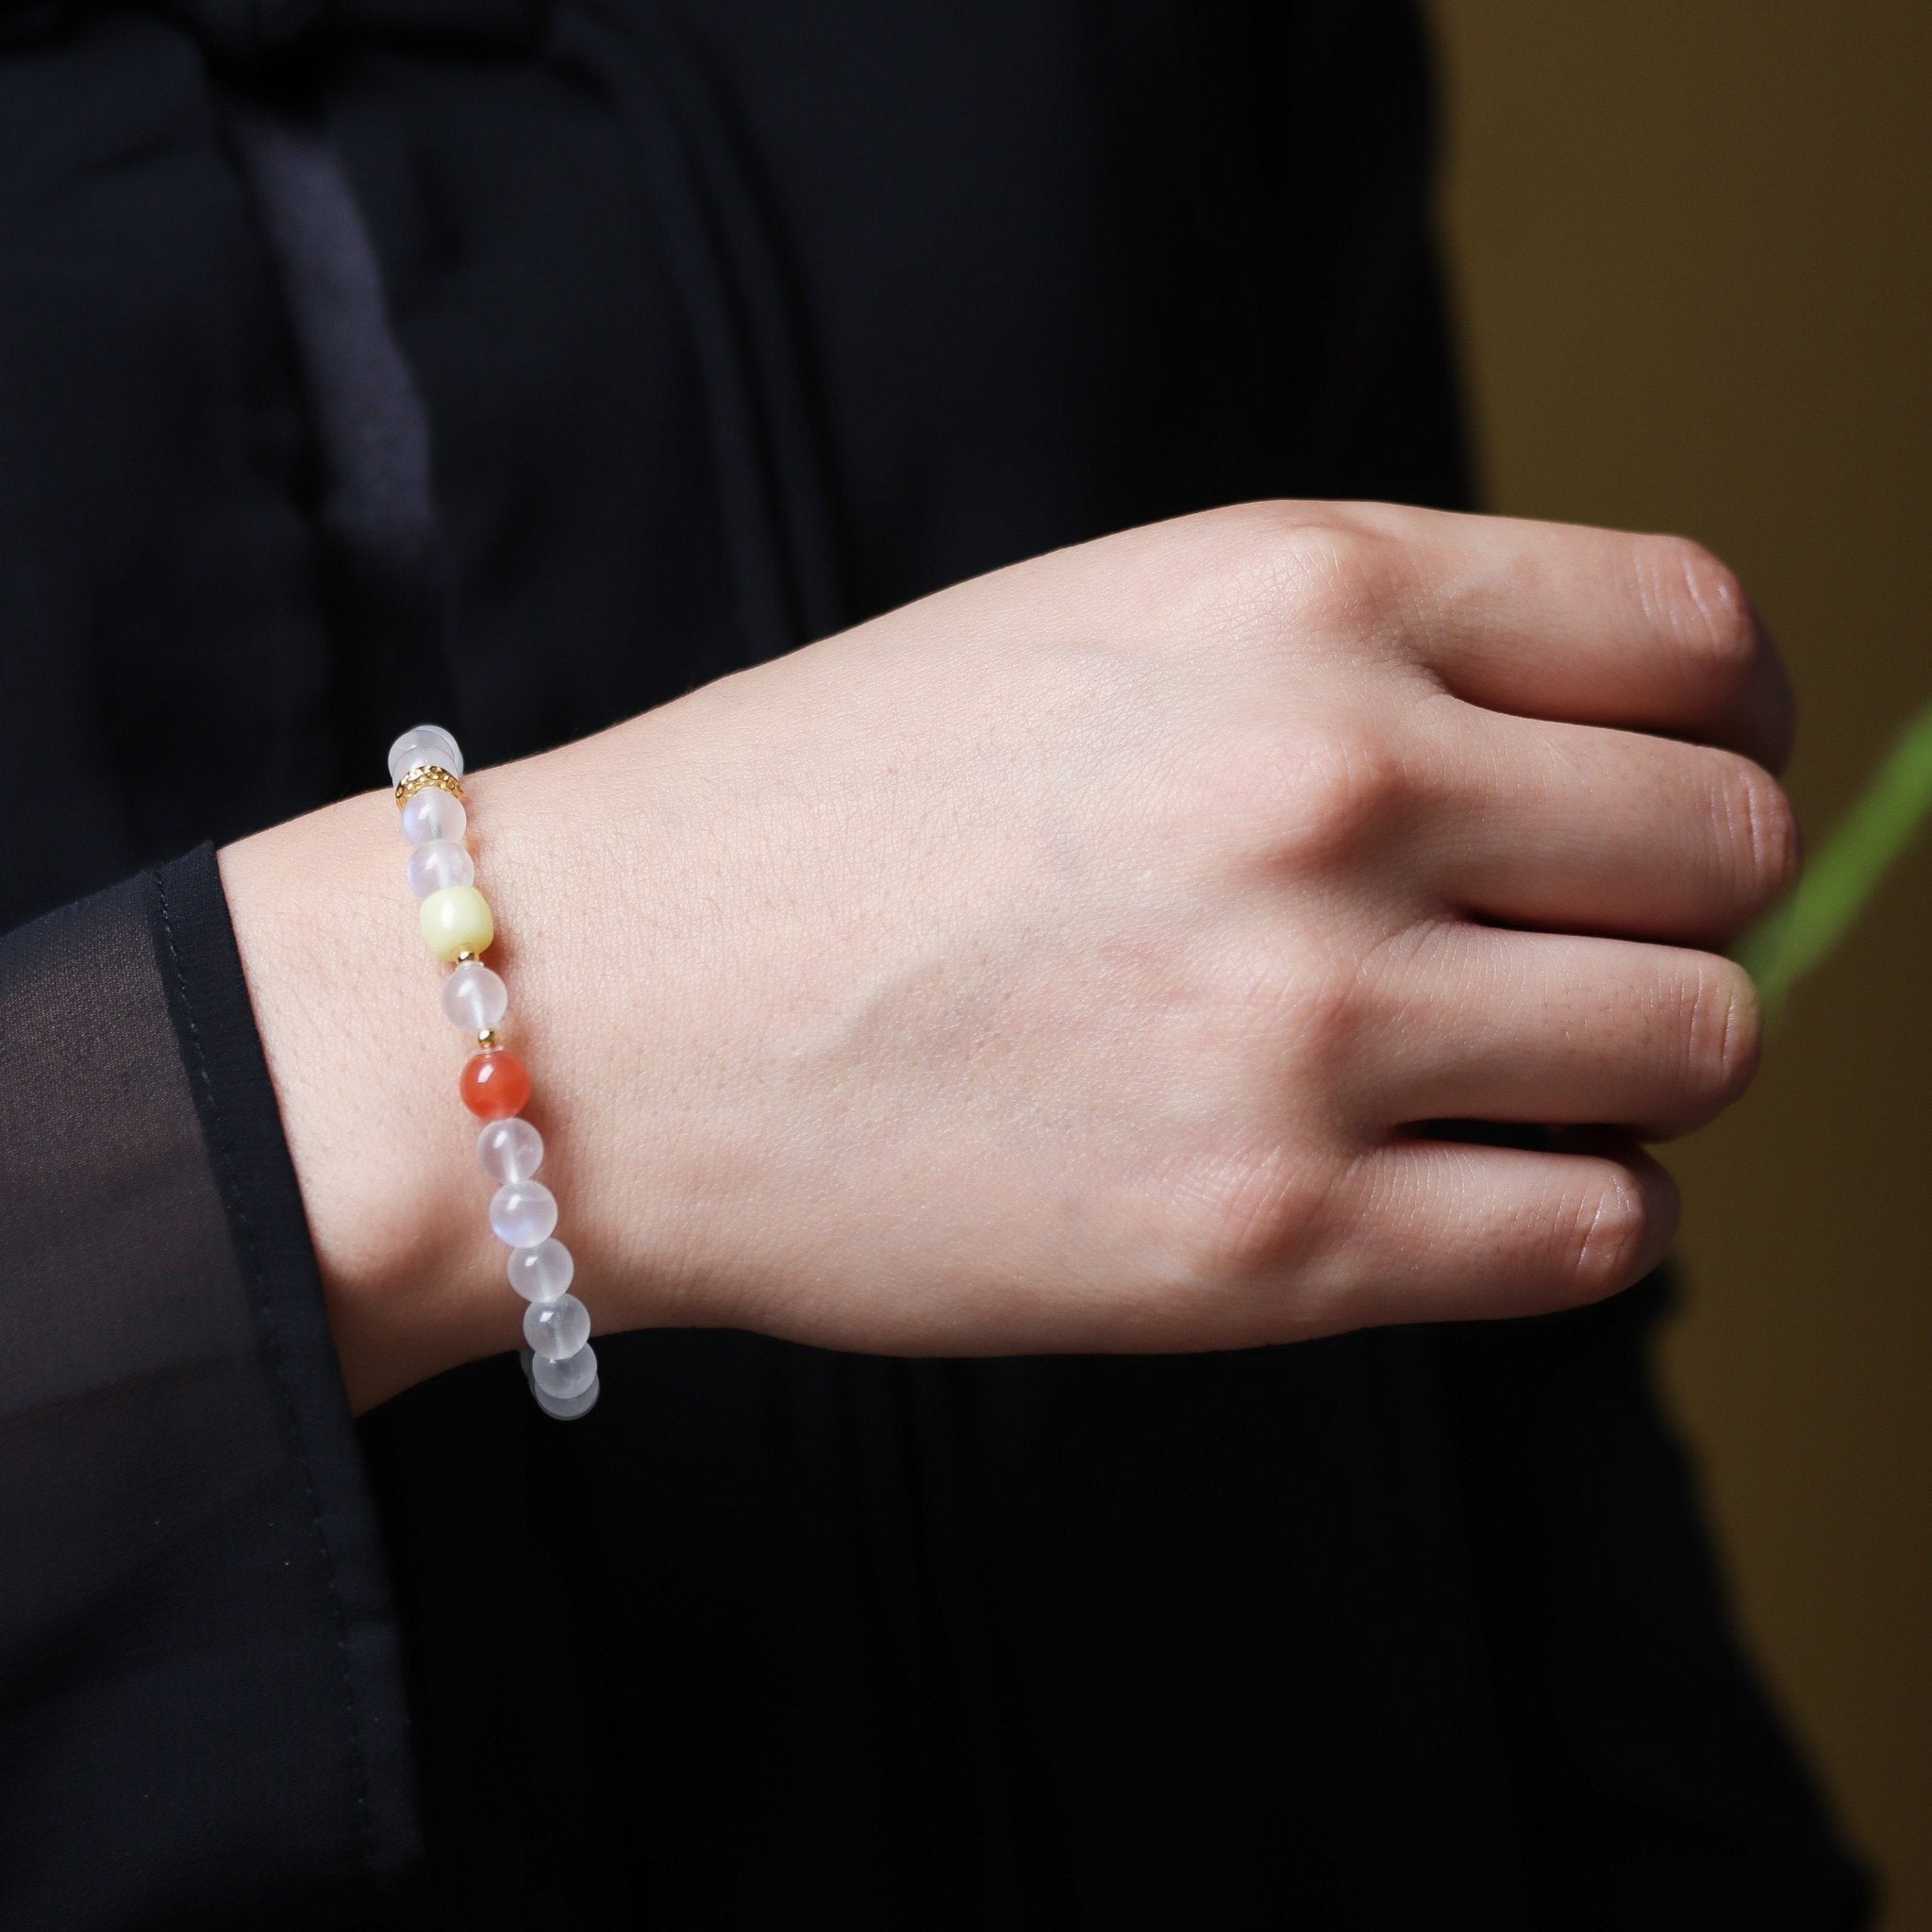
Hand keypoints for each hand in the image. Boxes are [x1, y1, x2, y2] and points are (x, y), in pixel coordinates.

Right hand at [222, 503, 1795, 1408]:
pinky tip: (1442, 1186)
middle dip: (1674, 906)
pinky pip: (1600, 1235)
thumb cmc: (827, 816)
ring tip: (1489, 1075)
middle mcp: (1332, 783)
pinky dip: (1566, 1212)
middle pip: (1727, 850)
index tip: (1676, 787)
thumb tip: (1602, 765)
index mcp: (1294, 591)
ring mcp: (1309, 1022)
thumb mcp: (1105, 630)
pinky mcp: (1272, 1240)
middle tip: (1563, 949)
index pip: (1698, 634)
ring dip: (1633, 1066)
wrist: (589, 1014)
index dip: (1725, 722)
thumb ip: (1366, 664)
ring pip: (1699, 1046)